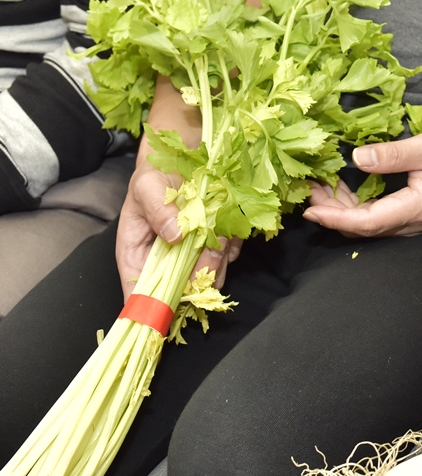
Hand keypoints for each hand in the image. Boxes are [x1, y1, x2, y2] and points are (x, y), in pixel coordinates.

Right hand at [116, 155, 240, 299]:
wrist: (185, 157)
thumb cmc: (156, 175)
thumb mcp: (148, 187)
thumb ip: (157, 210)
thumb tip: (174, 235)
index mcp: (138, 251)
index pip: (137, 286)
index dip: (148, 304)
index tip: (160, 318)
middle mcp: (166, 257)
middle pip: (179, 286)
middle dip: (194, 279)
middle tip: (203, 268)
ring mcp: (194, 251)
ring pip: (208, 272)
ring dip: (216, 261)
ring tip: (216, 237)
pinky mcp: (217, 241)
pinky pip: (229, 252)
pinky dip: (231, 244)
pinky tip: (227, 228)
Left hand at [301, 130, 421, 236]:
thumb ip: (393, 154)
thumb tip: (357, 158)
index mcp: (414, 208)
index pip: (368, 222)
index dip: (336, 218)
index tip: (311, 210)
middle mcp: (409, 222)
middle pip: (362, 228)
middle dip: (330, 212)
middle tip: (307, 189)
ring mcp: (408, 222)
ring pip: (366, 225)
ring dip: (340, 210)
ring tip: (318, 187)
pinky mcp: (407, 216)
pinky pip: (375, 218)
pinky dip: (354, 207)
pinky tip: (342, 190)